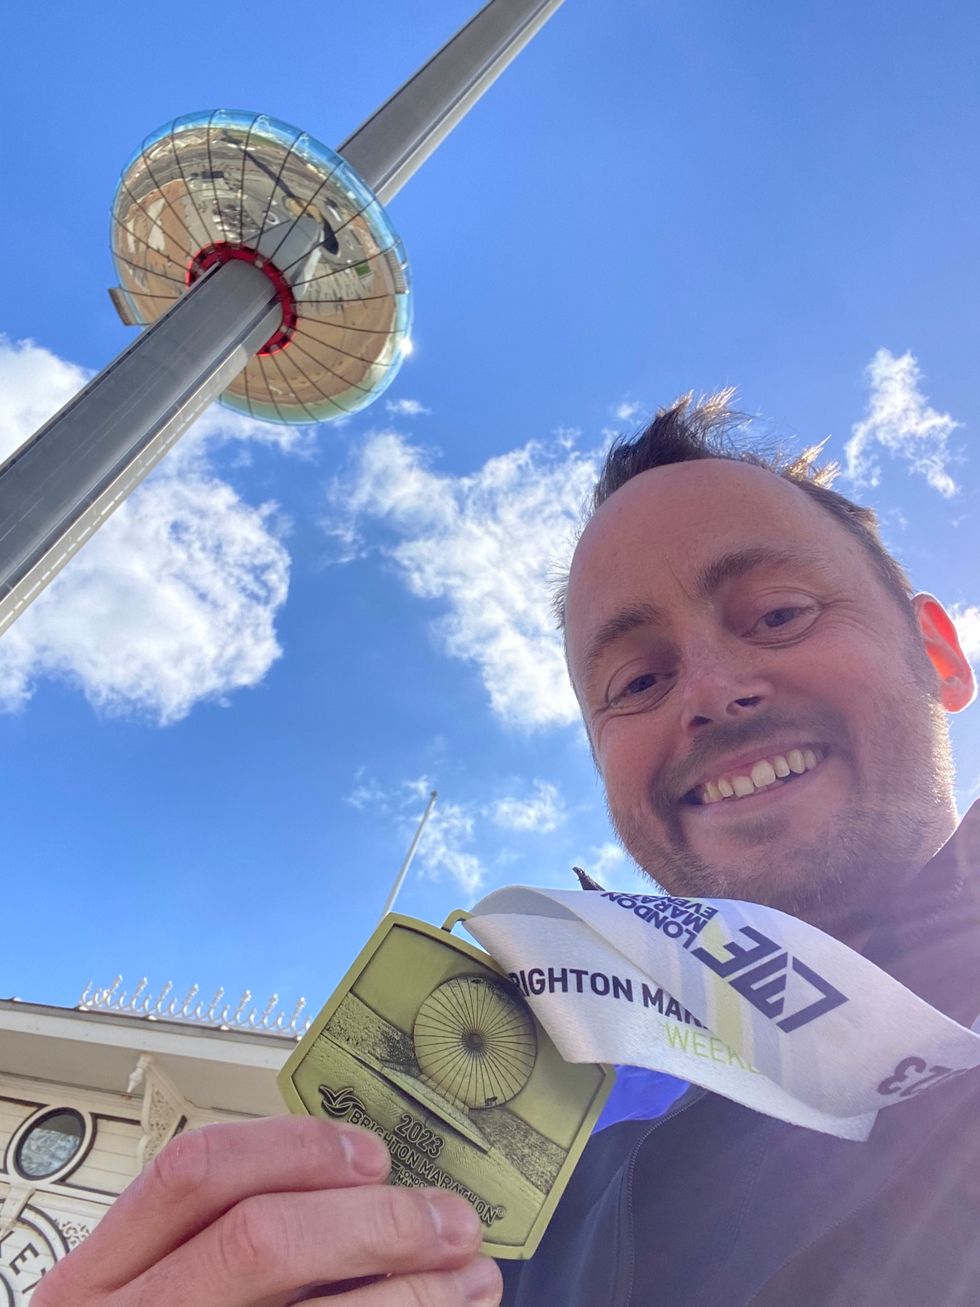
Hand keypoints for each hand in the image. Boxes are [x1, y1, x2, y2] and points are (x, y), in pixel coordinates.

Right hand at [32, 1116, 502, 1305]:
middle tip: (451, 1222)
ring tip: (471, 1280)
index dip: (296, 1150)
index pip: (196, 1173)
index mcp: (100, 1279)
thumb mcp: (157, 1294)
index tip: (373, 1156)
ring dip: (414, 1296)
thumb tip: (366, 1188)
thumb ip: (228, 1240)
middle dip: (375, 1224)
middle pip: (259, 1241)